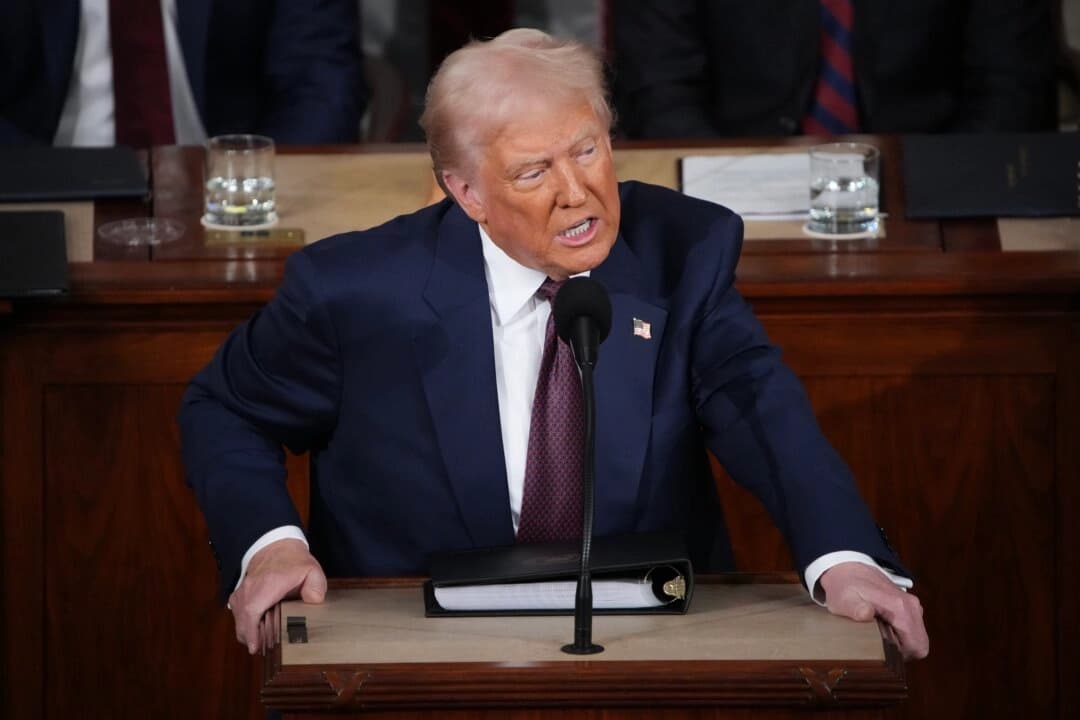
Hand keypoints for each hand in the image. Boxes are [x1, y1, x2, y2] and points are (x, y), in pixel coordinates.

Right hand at [228, 538, 326, 654]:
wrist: (274, 546)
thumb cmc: (293, 561)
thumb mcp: (311, 570)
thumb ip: (315, 587)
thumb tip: (313, 602)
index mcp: (266, 585)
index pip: (251, 611)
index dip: (252, 632)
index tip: (255, 647)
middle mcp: (249, 590)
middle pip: (242, 623)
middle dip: (252, 639)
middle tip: (266, 649)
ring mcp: (241, 593)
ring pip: (239, 622)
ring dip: (249, 634)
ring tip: (265, 641)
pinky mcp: (238, 596)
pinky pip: (238, 617)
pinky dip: (246, 626)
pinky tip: (260, 631)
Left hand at [819, 561, 928, 660]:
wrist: (849, 569)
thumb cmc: (845, 586)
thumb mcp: (843, 599)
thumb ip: (855, 608)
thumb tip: (866, 613)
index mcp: (900, 607)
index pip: (916, 646)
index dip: (900, 655)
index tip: (881, 650)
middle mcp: (911, 606)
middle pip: (919, 644)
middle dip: (901, 652)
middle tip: (878, 645)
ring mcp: (912, 606)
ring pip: (917, 639)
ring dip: (901, 644)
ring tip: (878, 636)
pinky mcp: (909, 608)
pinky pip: (912, 631)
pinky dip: (900, 636)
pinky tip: (882, 630)